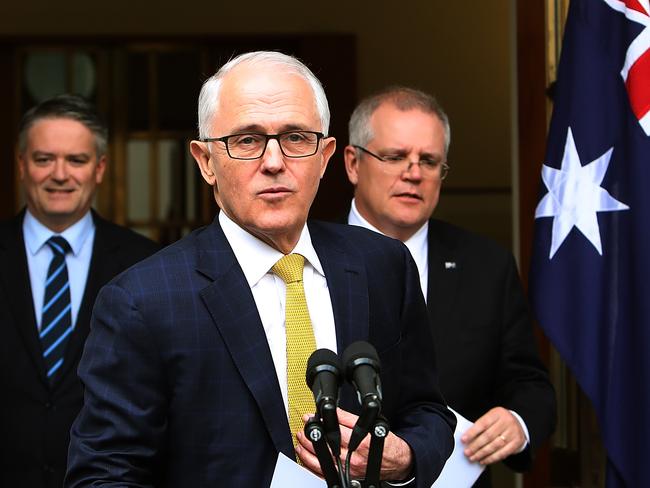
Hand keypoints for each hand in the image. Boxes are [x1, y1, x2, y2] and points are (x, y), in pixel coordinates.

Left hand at [295, 408, 412, 480]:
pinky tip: (306, 458)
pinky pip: (324, 474)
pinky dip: (312, 466)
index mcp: (361, 443)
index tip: (311, 416)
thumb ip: (349, 418)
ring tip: (300, 440)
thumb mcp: (371, 425)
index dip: (321, 422)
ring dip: (307, 451)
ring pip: (321, 461)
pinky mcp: (346, 477)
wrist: (395, 462)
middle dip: (310, 436)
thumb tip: (332, 411)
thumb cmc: (385, 443)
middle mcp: (354, 458)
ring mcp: (348, 470)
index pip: (335, 431)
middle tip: (304, 427)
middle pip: (325, 446)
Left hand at [461, 407, 525, 464]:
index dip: (472, 432)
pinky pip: (502, 453)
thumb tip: (468, 437)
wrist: (518, 424)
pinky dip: (492, 458)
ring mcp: (513, 433)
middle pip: (488, 436)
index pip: (483, 423)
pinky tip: (484, 460)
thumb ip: (481, 425)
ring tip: (473, 457)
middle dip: (475, 446)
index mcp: (498, 413)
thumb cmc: (500, 421)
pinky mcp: (516, 443)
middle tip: (467, 452)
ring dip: (482, 454)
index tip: (463, 439)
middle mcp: (506, 422)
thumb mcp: (492, 417)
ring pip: (495, 446)